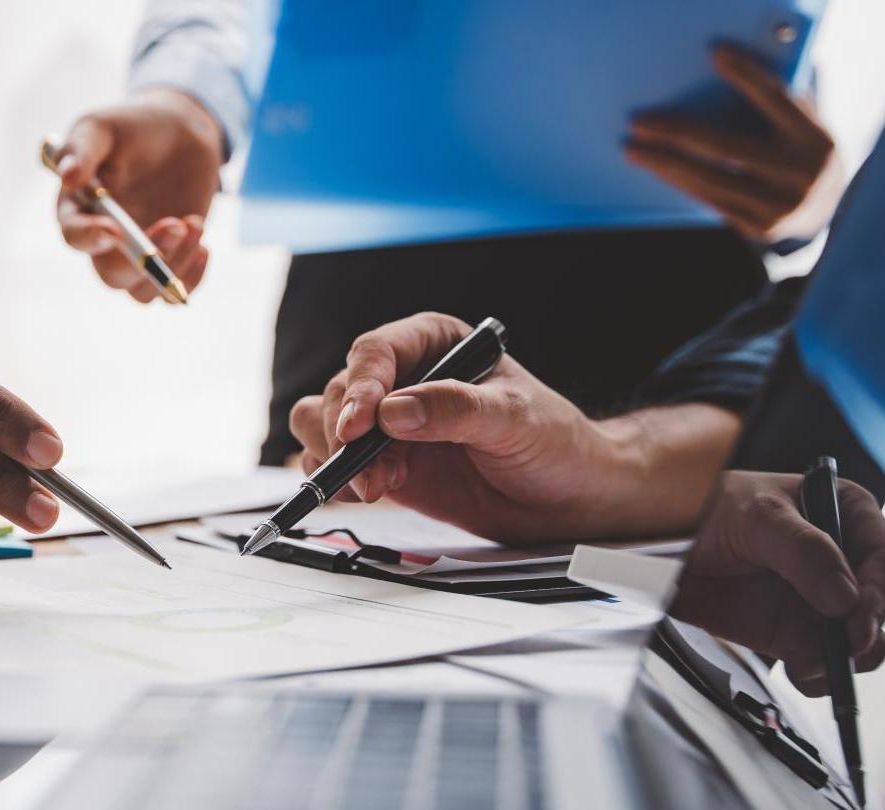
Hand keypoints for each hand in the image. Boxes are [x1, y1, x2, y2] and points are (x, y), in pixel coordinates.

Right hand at [55, 89, 223, 302]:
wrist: (177, 132)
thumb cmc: (131, 126)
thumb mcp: (101, 126)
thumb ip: (82, 148)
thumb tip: (67, 177)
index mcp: (78, 211)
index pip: (74, 236)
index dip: (90, 238)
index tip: (113, 229)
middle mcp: (103, 242)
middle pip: (112, 276)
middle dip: (144, 258)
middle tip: (174, 222)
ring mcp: (136, 256)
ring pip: (144, 291)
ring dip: (173, 266)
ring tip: (194, 223)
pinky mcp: (169, 260)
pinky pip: (173, 294)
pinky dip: (191, 279)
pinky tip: (204, 246)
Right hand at [288, 313, 738, 542]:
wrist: (569, 498)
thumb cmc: (555, 444)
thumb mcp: (515, 419)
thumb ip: (455, 410)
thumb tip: (395, 412)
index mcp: (435, 344)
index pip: (376, 353)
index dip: (360, 387)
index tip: (358, 426)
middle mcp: (403, 378)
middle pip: (340, 390)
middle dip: (345, 433)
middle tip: (369, 471)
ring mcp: (388, 423)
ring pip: (321, 423)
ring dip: (336, 456)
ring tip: (378, 484)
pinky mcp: (381, 463)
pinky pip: (330, 462)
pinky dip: (338, 478)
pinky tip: (374, 490)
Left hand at [626, 45, 844, 242]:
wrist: (826, 210)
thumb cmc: (797, 153)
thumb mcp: (799, 126)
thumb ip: (772, 104)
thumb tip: (722, 70)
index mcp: (813, 137)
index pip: (777, 99)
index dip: (747, 75)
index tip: (716, 53)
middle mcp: (800, 171)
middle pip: (727, 146)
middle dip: (677, 133)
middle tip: (639, 122)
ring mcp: (780, 204)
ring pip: (711, 179)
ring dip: (664, 163)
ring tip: (633, 149)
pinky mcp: (761, 227)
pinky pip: (710, 200)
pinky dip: (679, 182)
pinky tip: (656, 168)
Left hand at [670, 471, 884, 695]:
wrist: (667, 548)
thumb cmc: (712, 512)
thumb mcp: (758, 516)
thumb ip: (804, 550)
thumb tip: (845, 596)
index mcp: (845, 515)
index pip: (883, 554)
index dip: (878, 586)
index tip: (858, 610)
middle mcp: (841, 561)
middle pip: (880, 603)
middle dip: (867, 629)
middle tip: (845, 642)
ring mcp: (821, 600)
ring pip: (862, 640)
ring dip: (846, 658)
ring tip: (813, 660)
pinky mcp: (796, 633)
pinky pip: (826, 664)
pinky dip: (819, 676)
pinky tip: (800, 671)